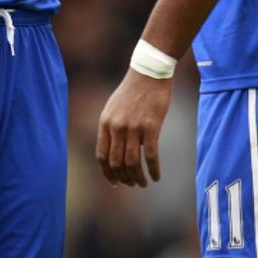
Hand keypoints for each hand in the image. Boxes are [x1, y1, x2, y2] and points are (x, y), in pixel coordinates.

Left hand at [96, 68, 172, 186]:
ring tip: (143, 184)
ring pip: (133, 162)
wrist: (149, 73)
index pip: (101, 156)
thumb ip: (112, 128)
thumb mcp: (114, 108)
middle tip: (132, 184)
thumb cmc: (133, 91)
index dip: (107, 173)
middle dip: (124, 178)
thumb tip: (117, 152)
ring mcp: (133, 127)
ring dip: (138, 177)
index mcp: (105, 123)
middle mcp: (116, 127)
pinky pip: (151, 156)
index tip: (114, 183)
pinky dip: (154, 169)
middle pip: (117, 162)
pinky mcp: (151, 126)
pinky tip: (157, 177)